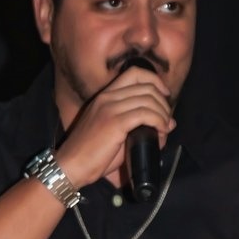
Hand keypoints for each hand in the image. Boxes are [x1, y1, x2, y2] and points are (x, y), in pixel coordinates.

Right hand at [55, 66, 174, 188]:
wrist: (71, 165)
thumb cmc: (91, 154)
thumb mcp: (112, 132)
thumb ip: (134, 125)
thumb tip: (163, 126)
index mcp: (104, 96)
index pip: (135, 73)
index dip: (155, 81)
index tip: (164, 96)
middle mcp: (107, 97)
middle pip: (146, 85)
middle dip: (163, 101)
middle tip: (167, 119)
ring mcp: (110, 108)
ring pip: (148, 99)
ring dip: (163, 113)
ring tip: (165, 128)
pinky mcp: (115, 122)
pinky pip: (146, 114)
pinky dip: (159, 121)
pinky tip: (161, 130)